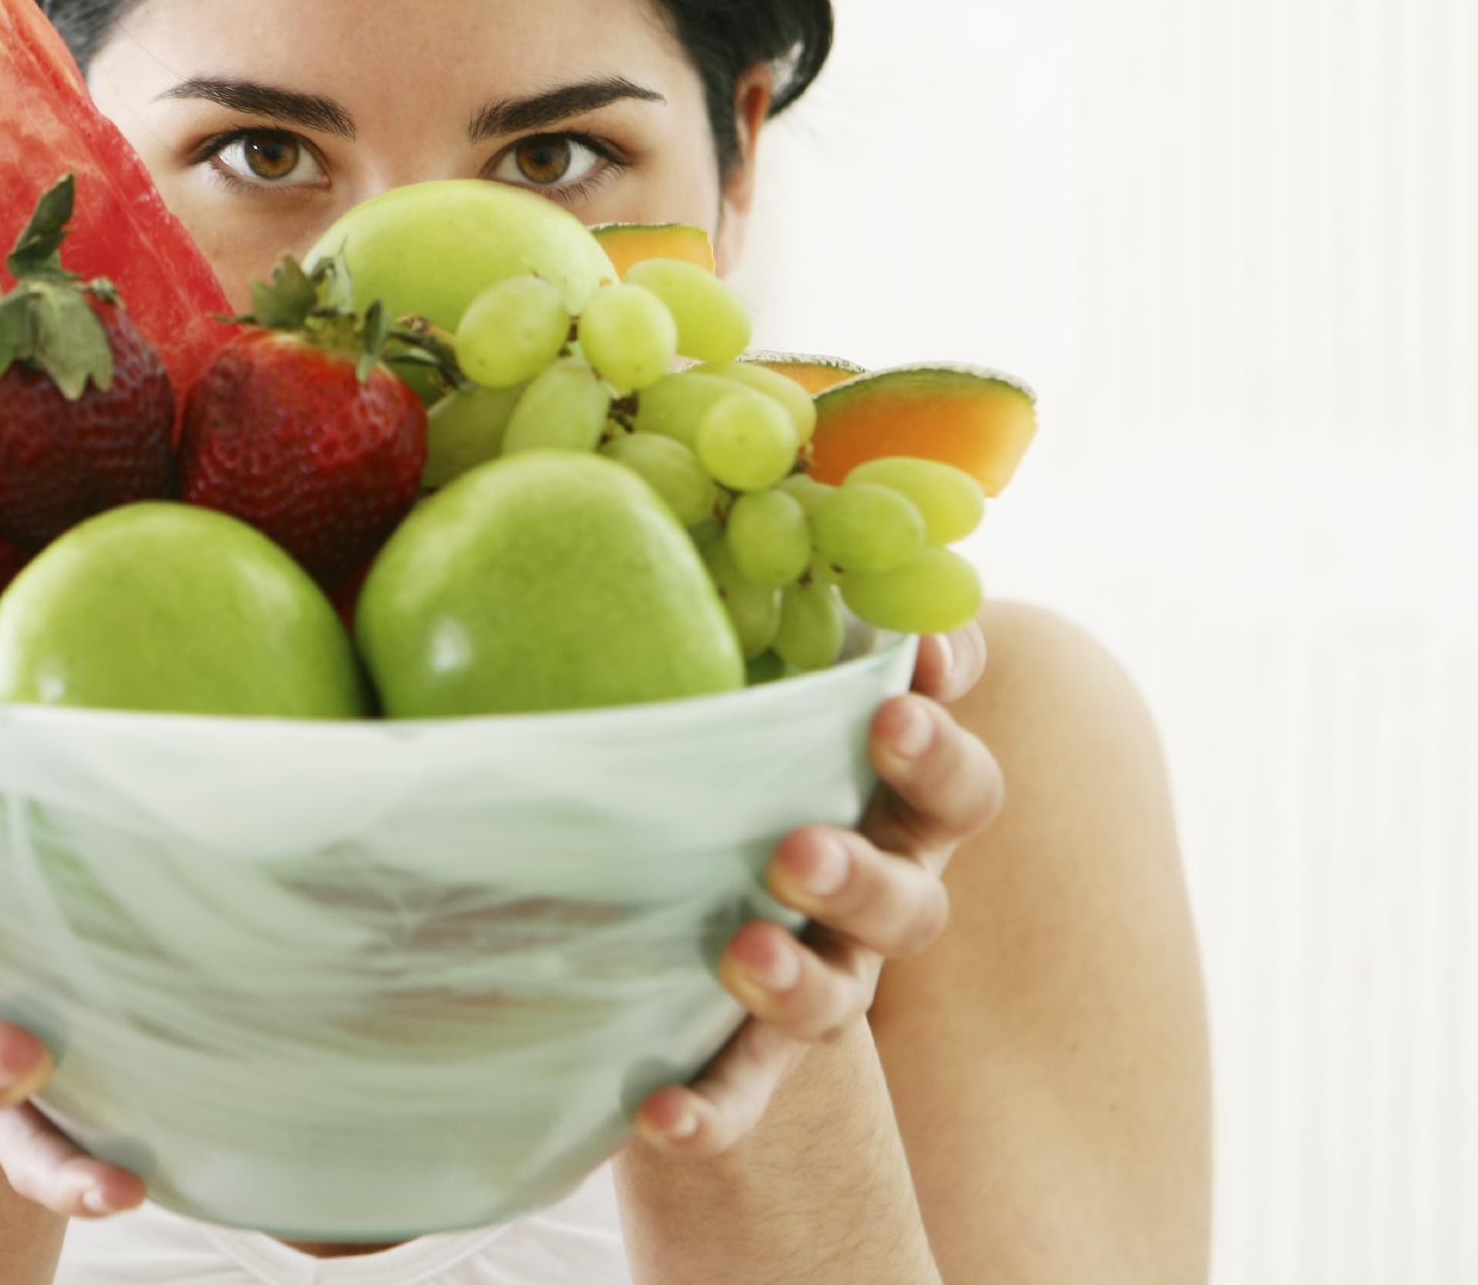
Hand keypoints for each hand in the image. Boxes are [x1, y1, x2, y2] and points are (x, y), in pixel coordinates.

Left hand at [632, 622, 1005, 1155]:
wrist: (694, 927)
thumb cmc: (725, 764)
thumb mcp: (737, 692)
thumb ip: (750, 620)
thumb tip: (671, 488)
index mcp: (882, 799)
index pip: (943, 764)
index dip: (939, 726)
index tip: (910, 676)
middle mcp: (874, 891)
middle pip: (914, 891)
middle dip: (867, 867)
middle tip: (800, 848)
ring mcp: (825, 977)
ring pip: (846, 989)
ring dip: (800, 976)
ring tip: (743, 954)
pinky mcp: (752, 1056)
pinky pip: (744, 1092)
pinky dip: (713, 1107)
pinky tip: (661, 1116)